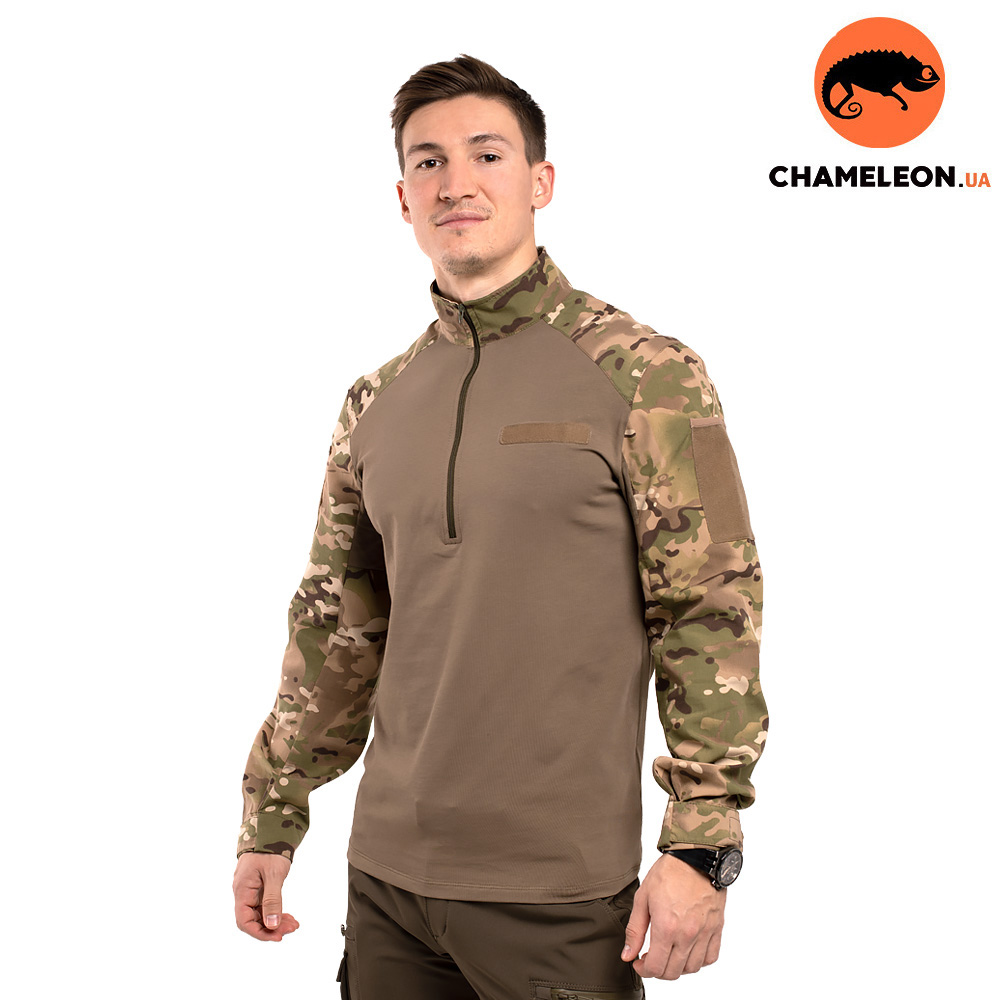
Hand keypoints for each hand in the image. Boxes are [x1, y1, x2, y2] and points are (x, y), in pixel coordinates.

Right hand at [233, 851, 299, 940]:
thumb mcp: (274, 874)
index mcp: (242, 890)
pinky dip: (276, 911)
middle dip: (272, 927)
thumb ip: (272, 900)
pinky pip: (264, 905)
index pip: (244, 921)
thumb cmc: (269, 848)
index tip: (277, 937)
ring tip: (293, 923)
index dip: (259, 933)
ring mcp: (251, 890)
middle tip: (291, 928)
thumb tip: (272, 925)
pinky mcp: (259, 887)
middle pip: (253, 919)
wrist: (271, 830)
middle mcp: (243, 892)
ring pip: (260, 913)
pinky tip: (287, 915)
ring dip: (276, 920)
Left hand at [620, 851, 724, 979]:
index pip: (656, 967)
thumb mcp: (643, 898)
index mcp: (666, 927)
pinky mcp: (717, 928)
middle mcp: (687, 935)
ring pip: (692, 968)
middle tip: (651, 958)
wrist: (695, 857)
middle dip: (658, 970)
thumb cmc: (668, 873)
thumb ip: (635, 930)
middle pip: (673, 972)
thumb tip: (627, 955)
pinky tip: (688, 950)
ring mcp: (704, 933)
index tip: (639, 962)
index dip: (644, 970)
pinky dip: (699, 960)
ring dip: (678, 967)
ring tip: (669, 953)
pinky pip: (710, 957)